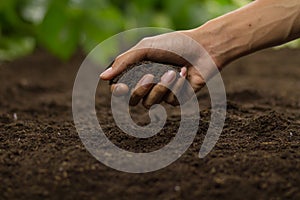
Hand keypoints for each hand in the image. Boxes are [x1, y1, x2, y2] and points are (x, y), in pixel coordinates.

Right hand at [100, 31, 218, 107]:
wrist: (204, 48)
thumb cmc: (175, 44)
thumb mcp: (146, 48)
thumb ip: (124, 62)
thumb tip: (103, 77)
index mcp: (138, 71)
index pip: (120, 89)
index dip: (118, 92)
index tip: (122, 88)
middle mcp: (149, 84)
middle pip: (133, 101)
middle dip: (141, 89)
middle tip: (151, 76)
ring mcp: (163, 92)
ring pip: (151, 104)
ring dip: (162, 87)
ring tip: (173, 72)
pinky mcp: (178, 98)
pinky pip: (170, 102)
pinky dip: (177, 87)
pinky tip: (184, 75)